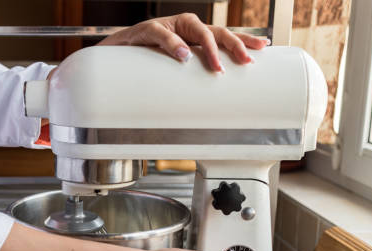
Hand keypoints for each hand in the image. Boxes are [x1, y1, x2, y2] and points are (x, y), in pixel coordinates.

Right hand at [98, 13, 268, 71]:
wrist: (109, 57)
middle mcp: (183, 27)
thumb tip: (211, 104)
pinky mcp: (145, 30)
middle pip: (215, 30)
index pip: (222, 35)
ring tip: (216, 66)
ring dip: (208, 46)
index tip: (263, 48)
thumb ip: (187, 79)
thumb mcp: (169, 74)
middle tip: (245, 61)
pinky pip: (160, 33)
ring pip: (194, 28)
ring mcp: (166, 25)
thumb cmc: (142, 66)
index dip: (242, 40)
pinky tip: (182, 56)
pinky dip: (172, 44)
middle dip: (233, 44)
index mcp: (191, 36)